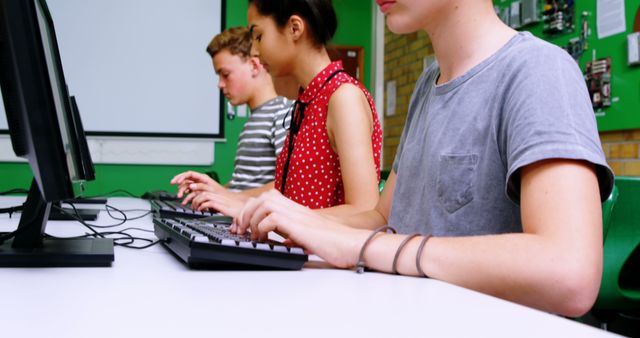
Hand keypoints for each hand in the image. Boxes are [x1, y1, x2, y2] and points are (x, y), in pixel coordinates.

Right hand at [170, 171, 224, 203]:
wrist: (225, 201)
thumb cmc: (220, 194)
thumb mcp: (210, 189)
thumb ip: (200, 186)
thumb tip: (191, 186)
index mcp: (203, 178)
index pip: (189, 174)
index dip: (182, 176)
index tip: (176, 181)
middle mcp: (200, 181)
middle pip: (186, 179)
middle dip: (179, 181)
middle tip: (172, 184)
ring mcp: (199, 187)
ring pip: (187, 186)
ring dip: (182, 191)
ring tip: (180, 196)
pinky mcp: (199, 193)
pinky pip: (190, 193)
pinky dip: (186, 197)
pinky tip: (184, 201)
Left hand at [190, 191, 245, 217]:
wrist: (247, 214)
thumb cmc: (237, 212)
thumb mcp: (224, 207)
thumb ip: (215, 205)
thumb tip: (205, 207)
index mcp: (220, 194)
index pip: (205, 187)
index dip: (196, 190)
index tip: (190, 196)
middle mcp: (220, 195)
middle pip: (203, 189)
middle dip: (193, 196)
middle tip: (191, 204)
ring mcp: (221, 200)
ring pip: (204, 195)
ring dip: (197, 201)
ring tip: (195, 208)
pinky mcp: (222, 206)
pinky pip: (209, 203)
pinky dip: (203, 206)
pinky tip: (201, 210)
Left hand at [234, 189, 365, 267]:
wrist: (352, 244)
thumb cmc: (335, 243)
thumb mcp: (307, 238)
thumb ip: (293, 235)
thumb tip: (281, 241)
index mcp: (296, 210)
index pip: (267, 198)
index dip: (250, 209)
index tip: (242, 225)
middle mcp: (295, 209)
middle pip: (262, 197)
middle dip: (245, 212)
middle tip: (240, 229)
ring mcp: (298, 215)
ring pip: (264, 203)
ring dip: (252, 219)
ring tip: (251, 235)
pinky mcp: (299, 226)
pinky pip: (272, 218)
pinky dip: (262, 228)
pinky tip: (264, 239)